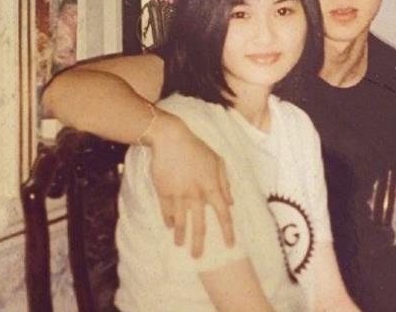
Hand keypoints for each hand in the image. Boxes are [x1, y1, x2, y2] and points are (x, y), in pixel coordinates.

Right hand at [148, 113, 233, 257]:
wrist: (170, 139)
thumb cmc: (196, 148)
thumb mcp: (217, 161)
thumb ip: (225, 183)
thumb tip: (231, 203)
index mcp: (212, 187)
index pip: (223, 214)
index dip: (228, 231)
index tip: (230, 245)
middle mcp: (196, 194)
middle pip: (199, 225)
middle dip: (199, 243)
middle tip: (198, 256)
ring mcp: (179, 194)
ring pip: (180, 221)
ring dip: (180, 235)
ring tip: (179, 244)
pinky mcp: (163, 192)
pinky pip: (166, 211)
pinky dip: (168, 220)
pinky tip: (169, 226)